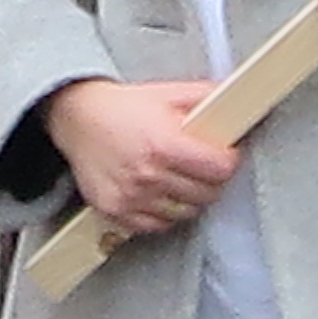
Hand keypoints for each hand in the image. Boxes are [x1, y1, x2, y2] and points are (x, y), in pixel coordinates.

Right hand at [42, 78, 238, 241]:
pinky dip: (163, 213)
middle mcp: (148, 175)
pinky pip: (158, 225)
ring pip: (185, 213)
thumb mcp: (168, 93)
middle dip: (209, 179)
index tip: (223, 155)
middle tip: (199, 165)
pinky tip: (157, 192)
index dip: (228, 160)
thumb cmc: (122, 107)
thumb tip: (242, 102)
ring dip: (187, 198)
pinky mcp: (116, 211)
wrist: (76, 118)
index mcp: (164, 144)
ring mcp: (131, 197)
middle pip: (207, 194)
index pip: (221, 169)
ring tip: (176, 177)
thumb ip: (207, 98)